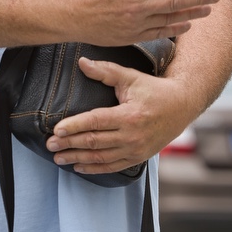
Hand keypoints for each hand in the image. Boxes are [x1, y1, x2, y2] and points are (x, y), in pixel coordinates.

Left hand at [44, 56, 190, 175]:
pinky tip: (79, 166)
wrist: (182, 106)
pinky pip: (112, 167)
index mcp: (130, 115)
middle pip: (94, 142)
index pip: (95, 122)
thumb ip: (105, 71)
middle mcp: (132, 135)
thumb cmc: (155, 90)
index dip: (74, 126)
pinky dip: (94, 168)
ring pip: (101, 157)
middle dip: (69, 144)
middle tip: (50, 145)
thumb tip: (82, 63)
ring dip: (77, 158)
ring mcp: (136, 149)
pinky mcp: (138, 157)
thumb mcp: (131, 77)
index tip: (56, 130)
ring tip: (59, 158)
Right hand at [63, 0, 219, 46]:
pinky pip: (158, 33)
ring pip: (169, 19)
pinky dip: (174, 29)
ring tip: (208, 10)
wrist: (65, 14)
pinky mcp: (130, 36)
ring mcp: (134, 24)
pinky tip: (187, 24)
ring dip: (191, 14)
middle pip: (174, 2)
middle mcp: (135, 7)